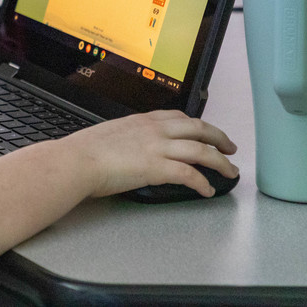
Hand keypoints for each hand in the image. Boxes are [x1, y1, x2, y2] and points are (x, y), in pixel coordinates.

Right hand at [67, 110, 237, 198]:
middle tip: (230, 148)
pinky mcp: (157, 168)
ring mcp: (157, 148)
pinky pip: (189, 174)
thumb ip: (127, 137)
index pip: (179, 117)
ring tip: (230, 172)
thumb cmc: (85, 151)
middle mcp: (154, 130)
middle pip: (199, 128)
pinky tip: (207, 190)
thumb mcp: (110, 134)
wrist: (77, 160)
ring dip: (220, 162)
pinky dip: (203, 182)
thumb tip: (129, 147)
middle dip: (219, 138)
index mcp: (142, 121)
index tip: (205, 132)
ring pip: (201, 150)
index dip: (198, 125)